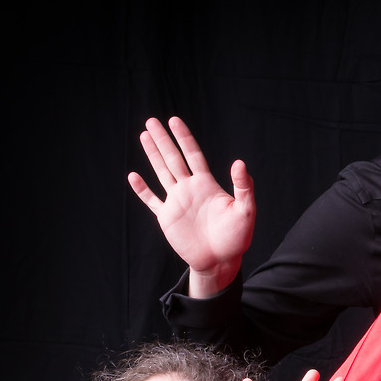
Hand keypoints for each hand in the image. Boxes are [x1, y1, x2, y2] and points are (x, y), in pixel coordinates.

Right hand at [128, 116, 254, 296]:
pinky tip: (133, 176)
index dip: (184, 138)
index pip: (192, 155)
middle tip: (151, 121)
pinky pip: (152, 201)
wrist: (221, 260)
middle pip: (173, 158)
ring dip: (152, 155)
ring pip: (161, 173)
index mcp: (207, 185)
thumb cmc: (237, 237)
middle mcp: (189, 189)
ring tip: (143, 136)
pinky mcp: (167, 218)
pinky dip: (142, 190)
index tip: (174, 120)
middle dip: (162, 140)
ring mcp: (177, 202)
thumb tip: (240, 162)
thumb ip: (243, 186)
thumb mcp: (246, 210)